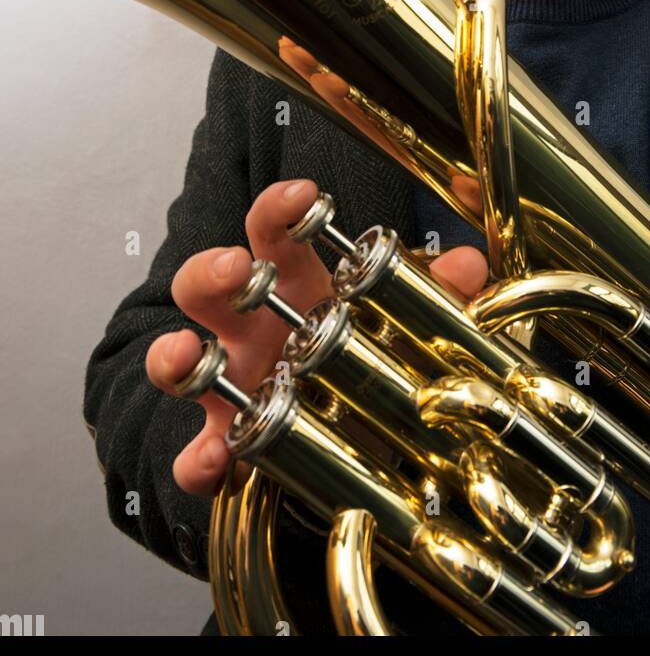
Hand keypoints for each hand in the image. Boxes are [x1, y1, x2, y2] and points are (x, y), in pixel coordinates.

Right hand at [146, 178, 487, 497]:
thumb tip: (469, 264)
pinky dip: (199, 459)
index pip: (274, 232)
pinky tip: (214, 457)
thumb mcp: (407, 320)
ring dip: (173, 354)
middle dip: (213, 271)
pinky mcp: (226, 447)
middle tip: (238, 270)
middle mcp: (252, 329)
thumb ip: (438, 293)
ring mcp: (233, 385)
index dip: (281, 209)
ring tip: (187, 353)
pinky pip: (194, 457)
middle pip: (207, 285)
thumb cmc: (366, 356)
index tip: (302, 196)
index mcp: (294, 285)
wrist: (358, 436)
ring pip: (177, 363)